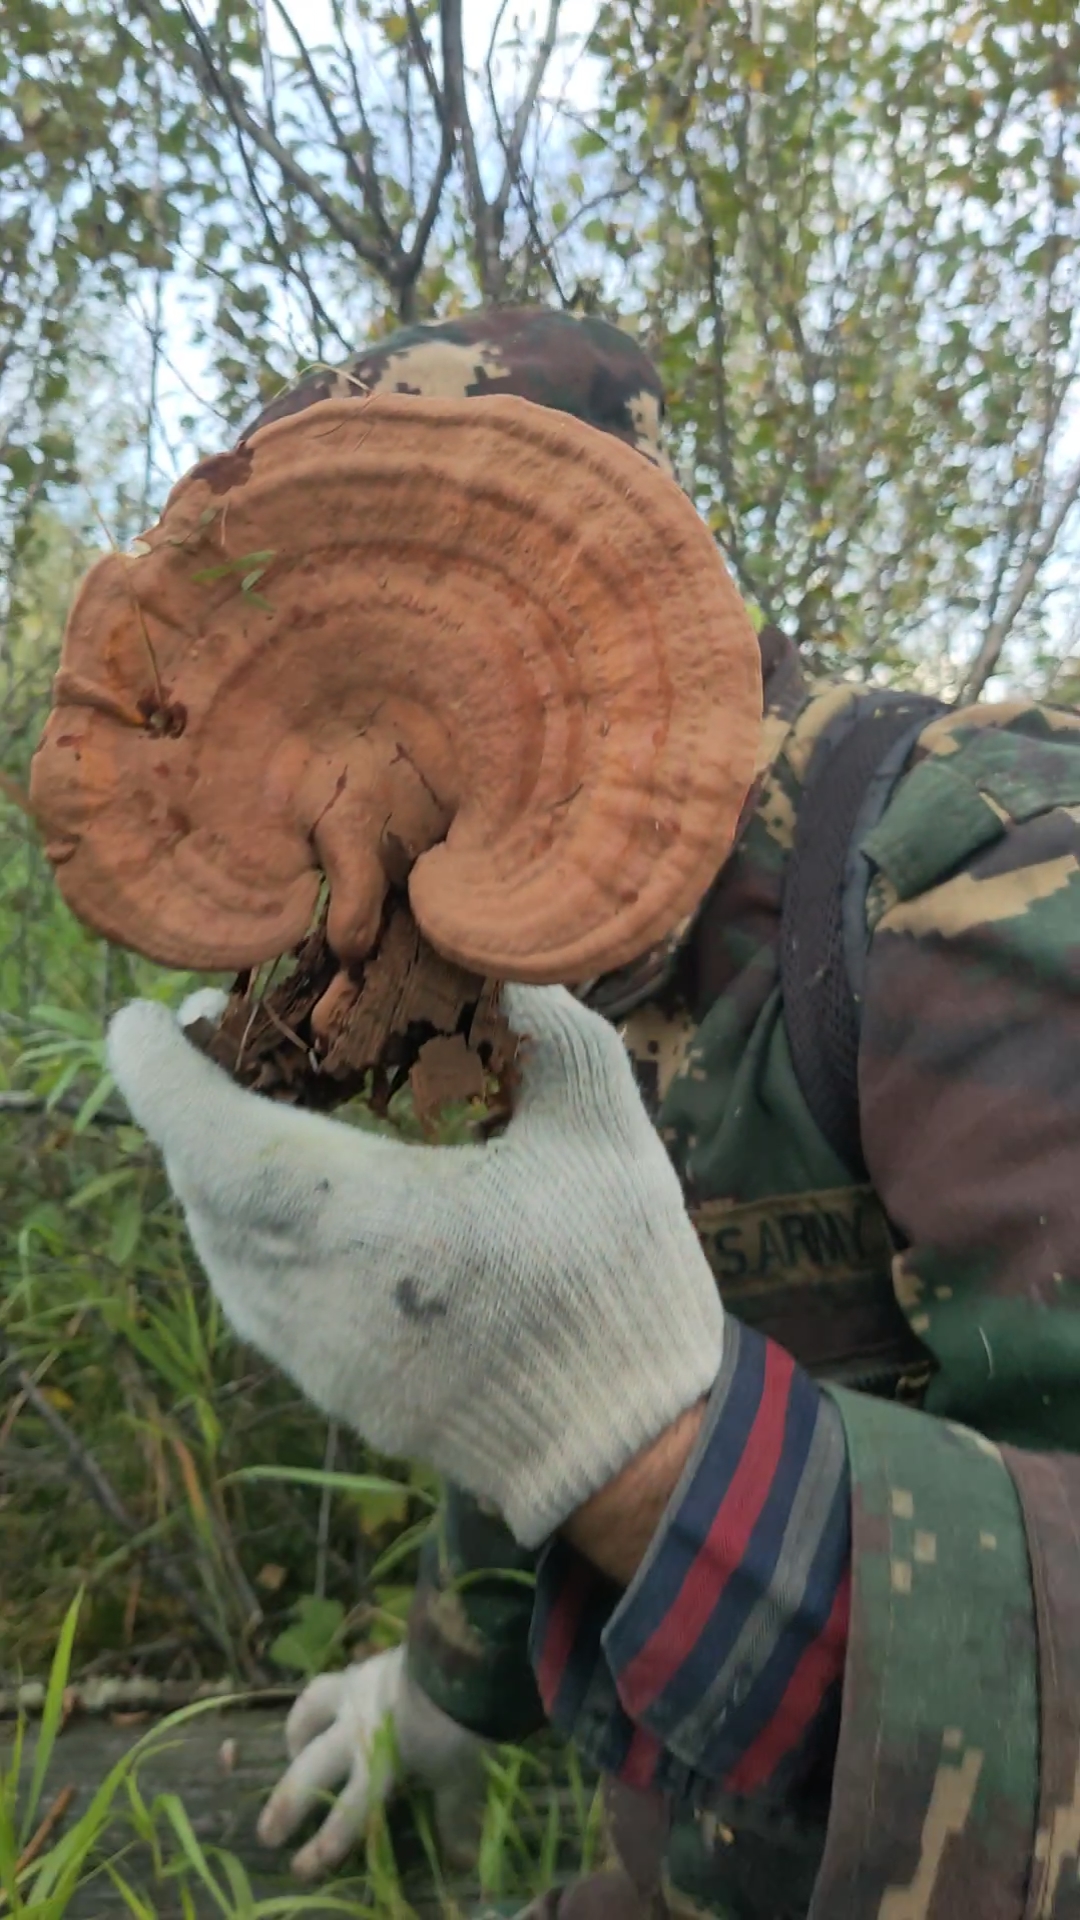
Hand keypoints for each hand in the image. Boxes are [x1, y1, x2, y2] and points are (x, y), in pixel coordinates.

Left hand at [107, 983, 722, 1546]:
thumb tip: (488, 954)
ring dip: (216, 1161)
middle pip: (197, 1176)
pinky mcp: (323, 1377)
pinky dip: (247, 1220)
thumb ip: (542, 1022)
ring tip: (256, 1098)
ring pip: (215, 1235)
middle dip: (192, 1097)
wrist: (624, 1443)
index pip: (201, 1132)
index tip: (142, 1017)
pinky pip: (248, 1282)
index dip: (154, 1068)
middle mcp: (301, 1286)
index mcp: (355, 1212)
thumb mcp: (602, 1124)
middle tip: (222, 1031)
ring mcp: (304, 1344)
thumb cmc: (614, 1277)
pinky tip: (300, 1191)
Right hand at [258, 1646, 487, 1881]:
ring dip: (293, 1739)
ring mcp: (351, 1695)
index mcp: (378, 1766)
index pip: (347, 1814)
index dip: (323, 1845)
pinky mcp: (356, 1669)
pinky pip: (322, 1687)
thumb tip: (461, 1862)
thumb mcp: (460, 1775)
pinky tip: (316, 1712)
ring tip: (291, 1753)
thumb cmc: (461, 1723)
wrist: (457, 1659)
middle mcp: (353, 1733)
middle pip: (310, 1772)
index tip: (301, 1866)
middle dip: (287, 1804)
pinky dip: (313, 1706)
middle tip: (267, 1832)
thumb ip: (452, 1815)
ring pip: (305, 1717)